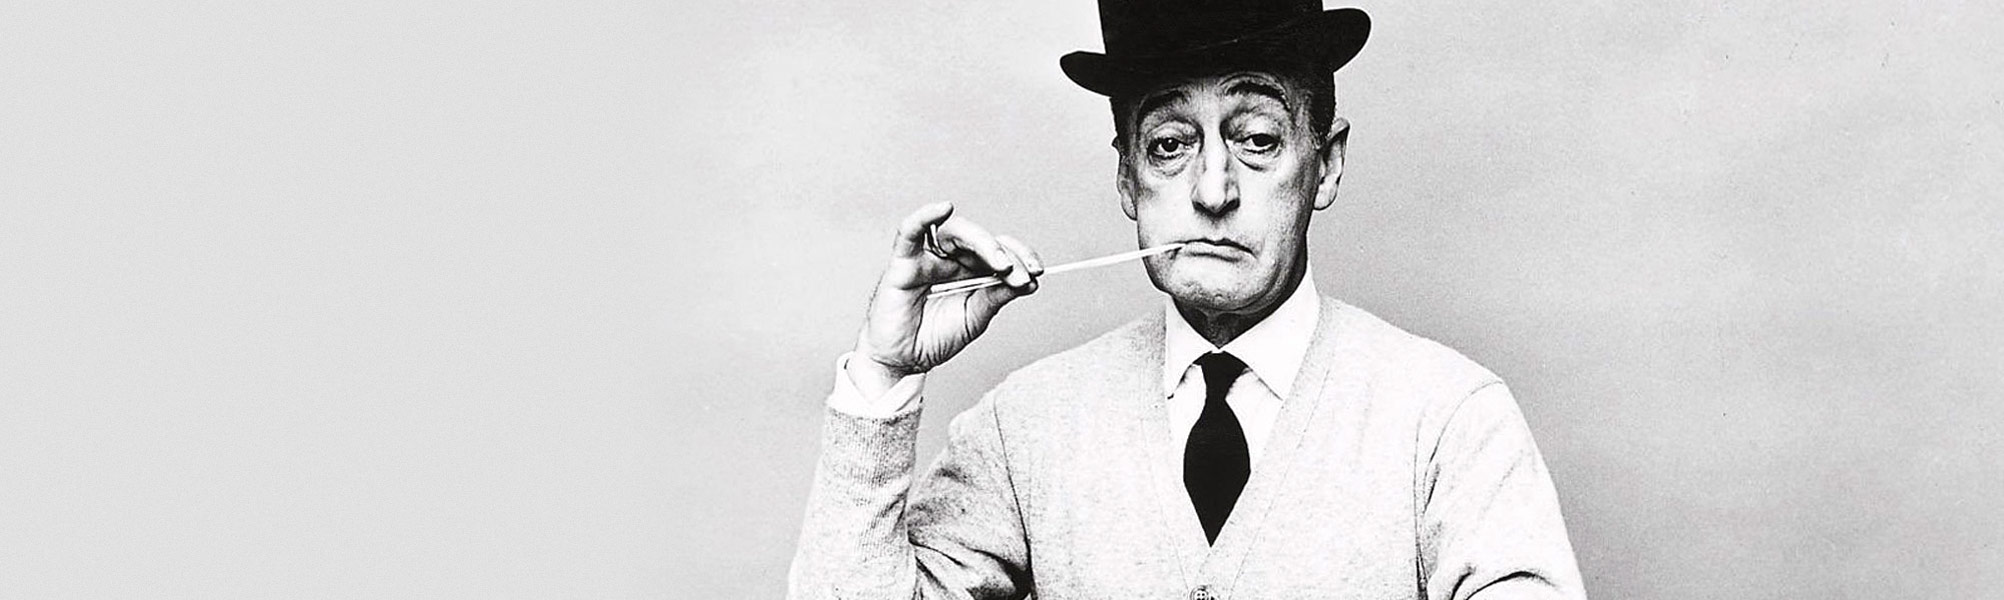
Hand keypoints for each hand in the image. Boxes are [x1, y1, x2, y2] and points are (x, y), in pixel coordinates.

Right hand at [851, 202, 1043, 393]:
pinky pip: (909, 232)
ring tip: (1000, 263)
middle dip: (1006, 254)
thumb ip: (997, 296)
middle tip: (1021, 275)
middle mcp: (950, 259)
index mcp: (970, 270)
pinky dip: (924, 217)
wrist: (903, 363)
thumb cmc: (933, 338)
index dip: (1020, 256)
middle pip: (981, 240)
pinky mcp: (903, 263)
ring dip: (983, 243)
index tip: (1037, 273)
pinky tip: (943, 208)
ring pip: (956, 233)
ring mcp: (927, 258)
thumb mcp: (976, 317)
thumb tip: (1028, 281)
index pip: (999, 251)